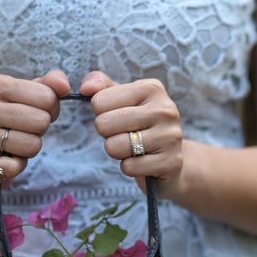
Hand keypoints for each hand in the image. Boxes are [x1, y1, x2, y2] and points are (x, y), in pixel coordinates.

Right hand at [0, 70, 70, 190]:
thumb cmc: (7, 121)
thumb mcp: (25, 98)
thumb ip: (48, 86)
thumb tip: (64, 86)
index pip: (46, 96)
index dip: (51, 109)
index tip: (37, 112)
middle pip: (41, 121)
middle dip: (40, 130)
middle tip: (25, 131)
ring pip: (32, 145)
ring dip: (29, 149)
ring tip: (14, 145)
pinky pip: (16, 166)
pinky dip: (17, 166)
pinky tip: (4, 160)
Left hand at [80, 71, 182, 198]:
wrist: (169, 159)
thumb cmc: (140, 127)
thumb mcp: (122, 102)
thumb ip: (101, 88)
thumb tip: (86, 88)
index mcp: (151, 88)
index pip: (99, 101)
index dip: (101, 115)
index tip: (118, 118)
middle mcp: (164, 109)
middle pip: (104, 124)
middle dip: (107, 135)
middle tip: (123, 136)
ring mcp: (170, 136)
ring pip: (115, 147)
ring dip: (117, 152)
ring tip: (133, 149)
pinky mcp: (171, 162)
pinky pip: (129, 167)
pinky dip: (129, 168)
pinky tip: (141, 163)